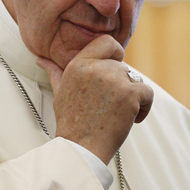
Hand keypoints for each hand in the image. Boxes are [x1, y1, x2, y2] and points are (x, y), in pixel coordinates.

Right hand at [36, 35, 152, 164]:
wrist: (81, 148)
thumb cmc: (71, 123)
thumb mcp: (60, 93)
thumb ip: (55, 73)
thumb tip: (42, 60)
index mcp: (79, 64)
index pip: (106, 42)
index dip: (115, 53)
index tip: (114, 68)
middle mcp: (96, 68)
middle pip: (122, 66)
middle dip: (121, 85)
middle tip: (110, 106)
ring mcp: (114, 80)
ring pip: (136, 79)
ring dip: (133, 96)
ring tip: (119, 113)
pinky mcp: (130, 93)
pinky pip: (147, 93)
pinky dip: (144, 107)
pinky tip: (131, 119)